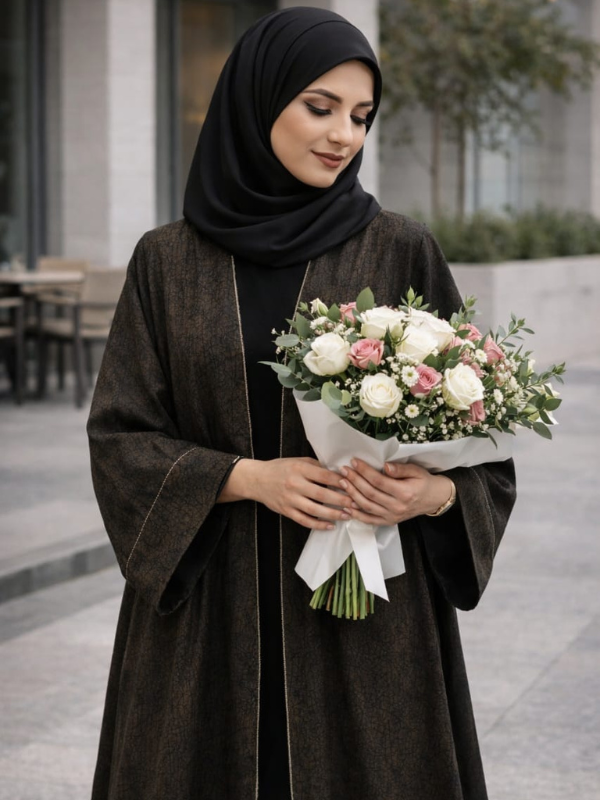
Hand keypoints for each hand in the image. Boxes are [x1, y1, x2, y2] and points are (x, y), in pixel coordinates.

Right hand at [219, 457, 352, 530]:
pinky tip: (330, 526)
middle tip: (355, 503)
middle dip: (340, 500)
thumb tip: (338, 473)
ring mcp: (289, 499)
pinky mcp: (286, 511)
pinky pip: (304, 520)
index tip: (352, 484)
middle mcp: (294, 484)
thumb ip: (316, 467)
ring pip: (314, 510)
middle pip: (321, 494)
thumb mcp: (298, 461)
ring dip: (333, 514)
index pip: (323, 476)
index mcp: (298, 469)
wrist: (257, 479)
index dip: (339, 481)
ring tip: (347, 516)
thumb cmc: (280, 468)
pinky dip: (318, 525)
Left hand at [338, 459, 453, 525]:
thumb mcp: (416, 471)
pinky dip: (357, 515)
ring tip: (342, 483)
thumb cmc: (424, 482)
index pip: (379, 481)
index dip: (365, 471)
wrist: (434, 499)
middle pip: (370, 493)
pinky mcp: (389, 522)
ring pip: (367, 506)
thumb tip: (385, 465)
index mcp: (404, 492)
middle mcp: (397, 506)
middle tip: (343, 470)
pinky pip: (370, 520)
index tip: (354, 462)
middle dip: (354, 481)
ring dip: (352, 495)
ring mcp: (392, 516)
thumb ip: (400, 469)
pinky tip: (346, 506)